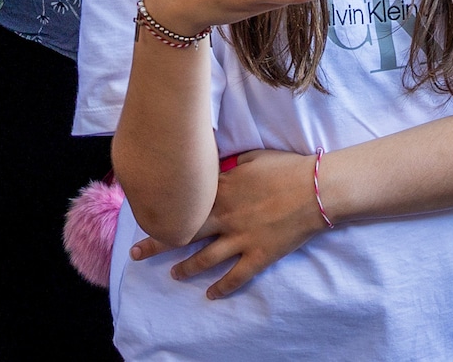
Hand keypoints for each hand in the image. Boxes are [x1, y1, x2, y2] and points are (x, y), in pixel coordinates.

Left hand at [131, 148, 323, 298]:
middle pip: (184, 233)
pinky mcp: (259, 255)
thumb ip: (230, 164)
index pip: (185, 202)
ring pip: (204, 258)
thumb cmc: (288, 168)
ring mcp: (241, 238)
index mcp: (222, 191)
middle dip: (157, 244)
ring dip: (186, 268)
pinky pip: (236, 276)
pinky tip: (211, 295)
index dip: (164, 208)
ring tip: (174, 274)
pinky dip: (222, 287)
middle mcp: (225, 217)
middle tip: (136, 254)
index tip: (146, 212)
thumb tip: (215, 163)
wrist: (316, 188)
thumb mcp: (254, 156)